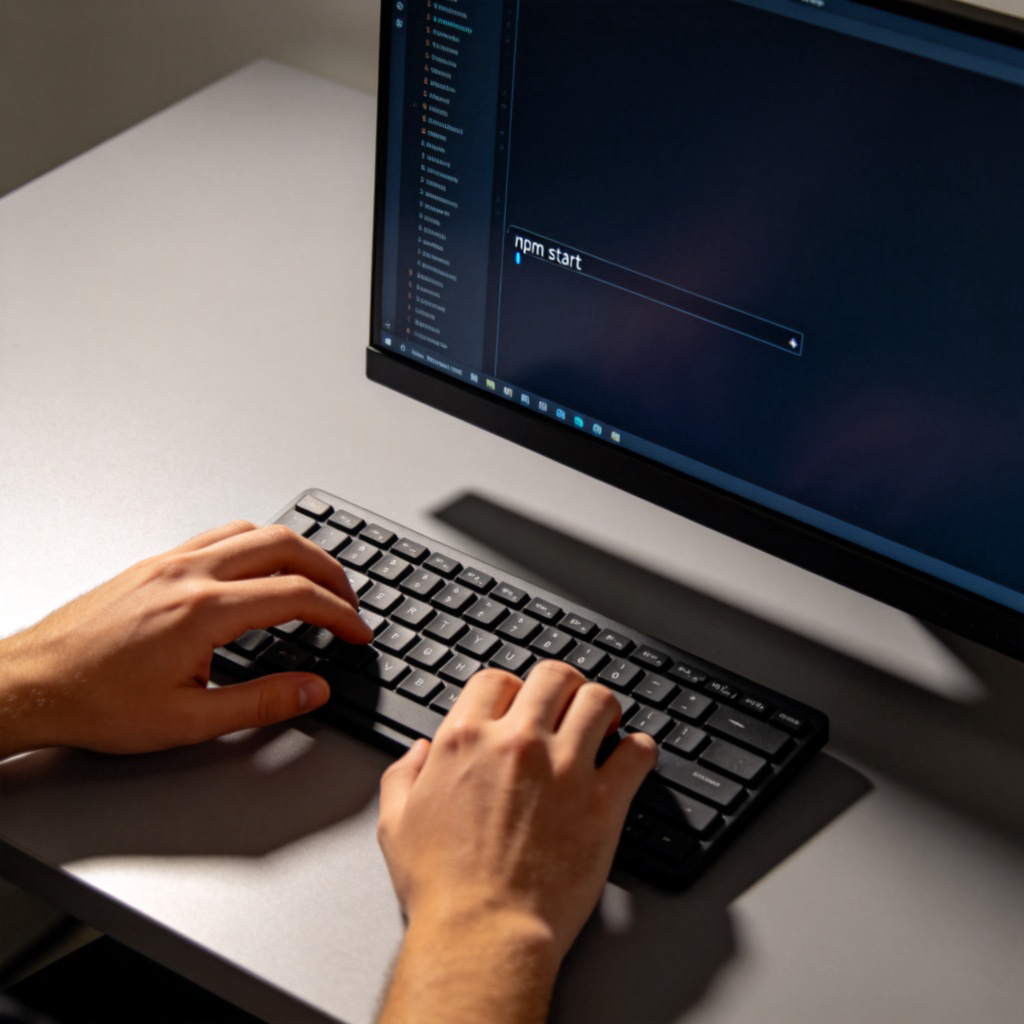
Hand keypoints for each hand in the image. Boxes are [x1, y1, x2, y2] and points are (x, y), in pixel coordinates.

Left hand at [0, 520, 371, 757]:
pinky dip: (258, 545)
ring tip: (315, 579)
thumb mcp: (188, 721)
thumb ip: (262, 702)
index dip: (340, 613)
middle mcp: (190, 574)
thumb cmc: (95, 702)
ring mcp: (171, 562)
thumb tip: (312, 689)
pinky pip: (221, 535)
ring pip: (254, 530)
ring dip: (297, 550)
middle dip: (330, 570)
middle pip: (285, 545)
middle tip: (349, 601)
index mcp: (204, 611)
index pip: (297, 595)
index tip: (357, 631)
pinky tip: (259, 570)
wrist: (30, 684)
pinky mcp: (155, 564)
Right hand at [376, 661, 656, 1022]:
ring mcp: (563, 768)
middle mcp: (516, 742)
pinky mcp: (602, 800)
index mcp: (465, 740)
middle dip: (563, 686)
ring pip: (598, 701)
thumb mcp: (396, 824)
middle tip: (568, 705)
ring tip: (604, 725)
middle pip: (554, 676)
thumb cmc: (442, 888)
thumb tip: (419, 752)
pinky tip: (630, 758)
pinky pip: (637, 753)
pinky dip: (639, 750)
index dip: (510, 689)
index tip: (519, 705)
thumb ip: (403, 776)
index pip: (496, 679)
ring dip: (602, 709)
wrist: (483, 933)